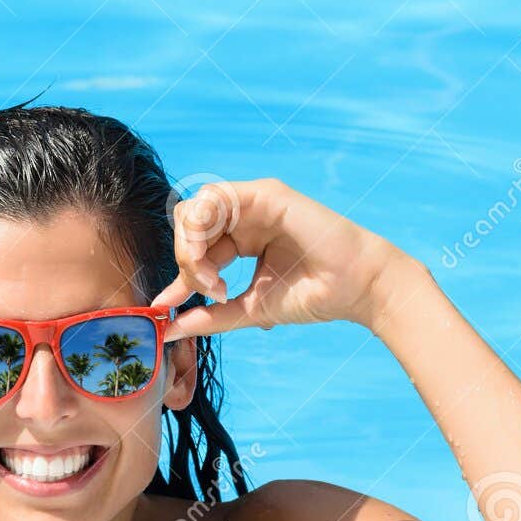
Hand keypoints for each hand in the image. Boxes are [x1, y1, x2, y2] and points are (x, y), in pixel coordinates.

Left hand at [149, 178, 407, 339]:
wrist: (355, 289)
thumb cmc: (312, 296)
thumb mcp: (251, 308)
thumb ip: (212, 316)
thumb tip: (170, 327)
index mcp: (241, 238)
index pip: (196, 248)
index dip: (179, 275)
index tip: (165, 305)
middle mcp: (245, 215)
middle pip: (189, 224)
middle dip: (183, 259)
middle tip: (199, 290)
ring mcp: (255, 202)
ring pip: (196, 209)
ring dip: (189, 248)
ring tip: (207, 281)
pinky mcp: (266, 193)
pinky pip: (216, 198)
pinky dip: (201, 230)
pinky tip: (210, 264)